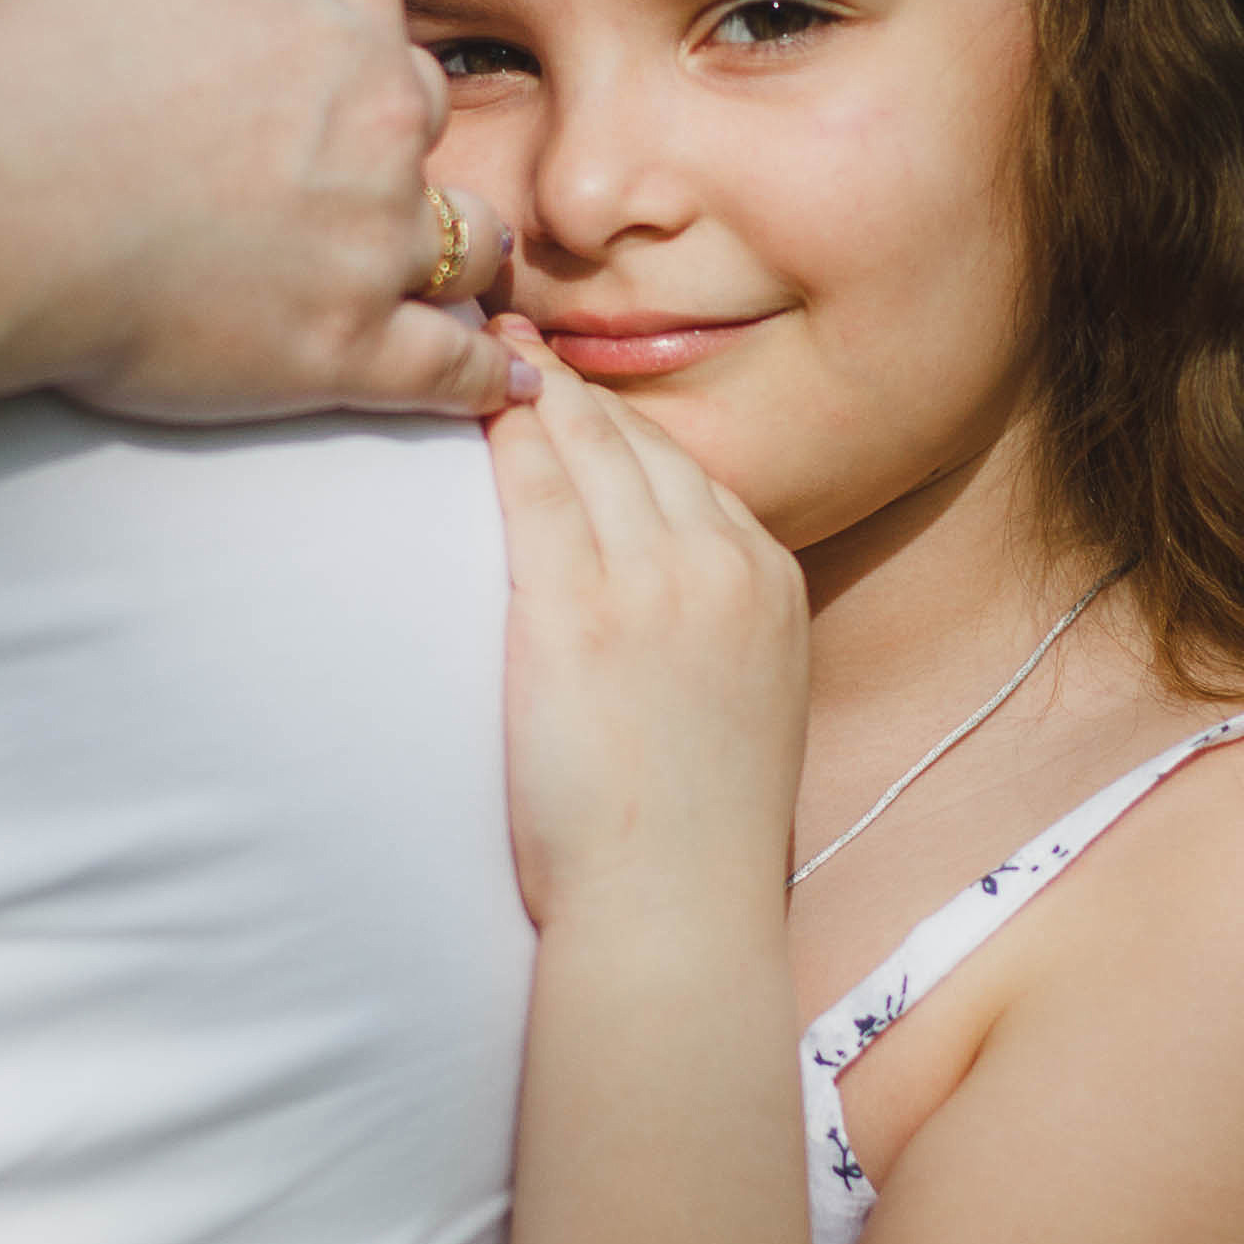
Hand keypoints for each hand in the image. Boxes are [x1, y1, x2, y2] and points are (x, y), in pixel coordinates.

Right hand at [0, 0, 518, 421]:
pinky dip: (483, 375)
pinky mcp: (350, 346)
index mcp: (337, 1)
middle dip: (393, 159)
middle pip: (425, 130)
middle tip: (339, 195)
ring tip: (450, 285)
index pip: (382, 35)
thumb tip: (230, 5)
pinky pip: (450, 365)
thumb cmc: (31, 74)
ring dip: (452, 260)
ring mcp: (374, 235)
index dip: (345, 78)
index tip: (311, 110)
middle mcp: (380, 109)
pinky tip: (504, 384)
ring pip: (465, 244)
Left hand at [486, 332, 808, 924]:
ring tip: (488, 348)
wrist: (675, 907)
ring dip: (537, 390)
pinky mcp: (579, 612)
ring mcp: (655, 582)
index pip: (690, 472)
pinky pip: (534, 491)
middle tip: (519, 336)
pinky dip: (504, 437)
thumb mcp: (747, 701)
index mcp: (771, 582)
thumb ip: (717, 627)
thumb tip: (665, 601)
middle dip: (579, 388)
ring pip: (590, 448)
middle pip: (642, 444)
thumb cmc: (694, 832)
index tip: (580, 396)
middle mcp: (724, 565)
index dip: (625, 426)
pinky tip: (472, 406)